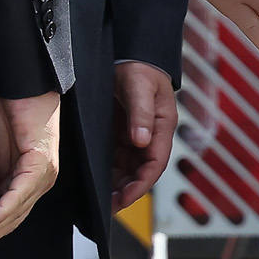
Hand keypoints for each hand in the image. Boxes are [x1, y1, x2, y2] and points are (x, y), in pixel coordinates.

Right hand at [0, 91, 59, 254]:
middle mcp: (39, 181)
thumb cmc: (3, 109)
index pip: (7, 215)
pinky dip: (1, 211)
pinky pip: (20, 194)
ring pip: (16, 212)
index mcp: (25, 178)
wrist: (18, 79)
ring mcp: (43, 174)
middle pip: (12, 219)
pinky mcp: (42, 163)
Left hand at [111, 62, 177, 210]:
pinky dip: (107, 169)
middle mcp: (149, 136)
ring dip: (116, 183)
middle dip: (127, 190)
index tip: (126, 197)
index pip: (154, 164)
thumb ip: (141, 114)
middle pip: (140, 171)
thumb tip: (142, 140)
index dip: (141, 184)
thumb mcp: (140, 88)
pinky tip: (96, 178)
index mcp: (161, 129)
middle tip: (109, 206)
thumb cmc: (140, 68)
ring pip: (127, 168)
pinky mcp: (120, 131)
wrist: (128, 52)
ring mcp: (134, 135)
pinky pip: (115, 156)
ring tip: (101, 198)